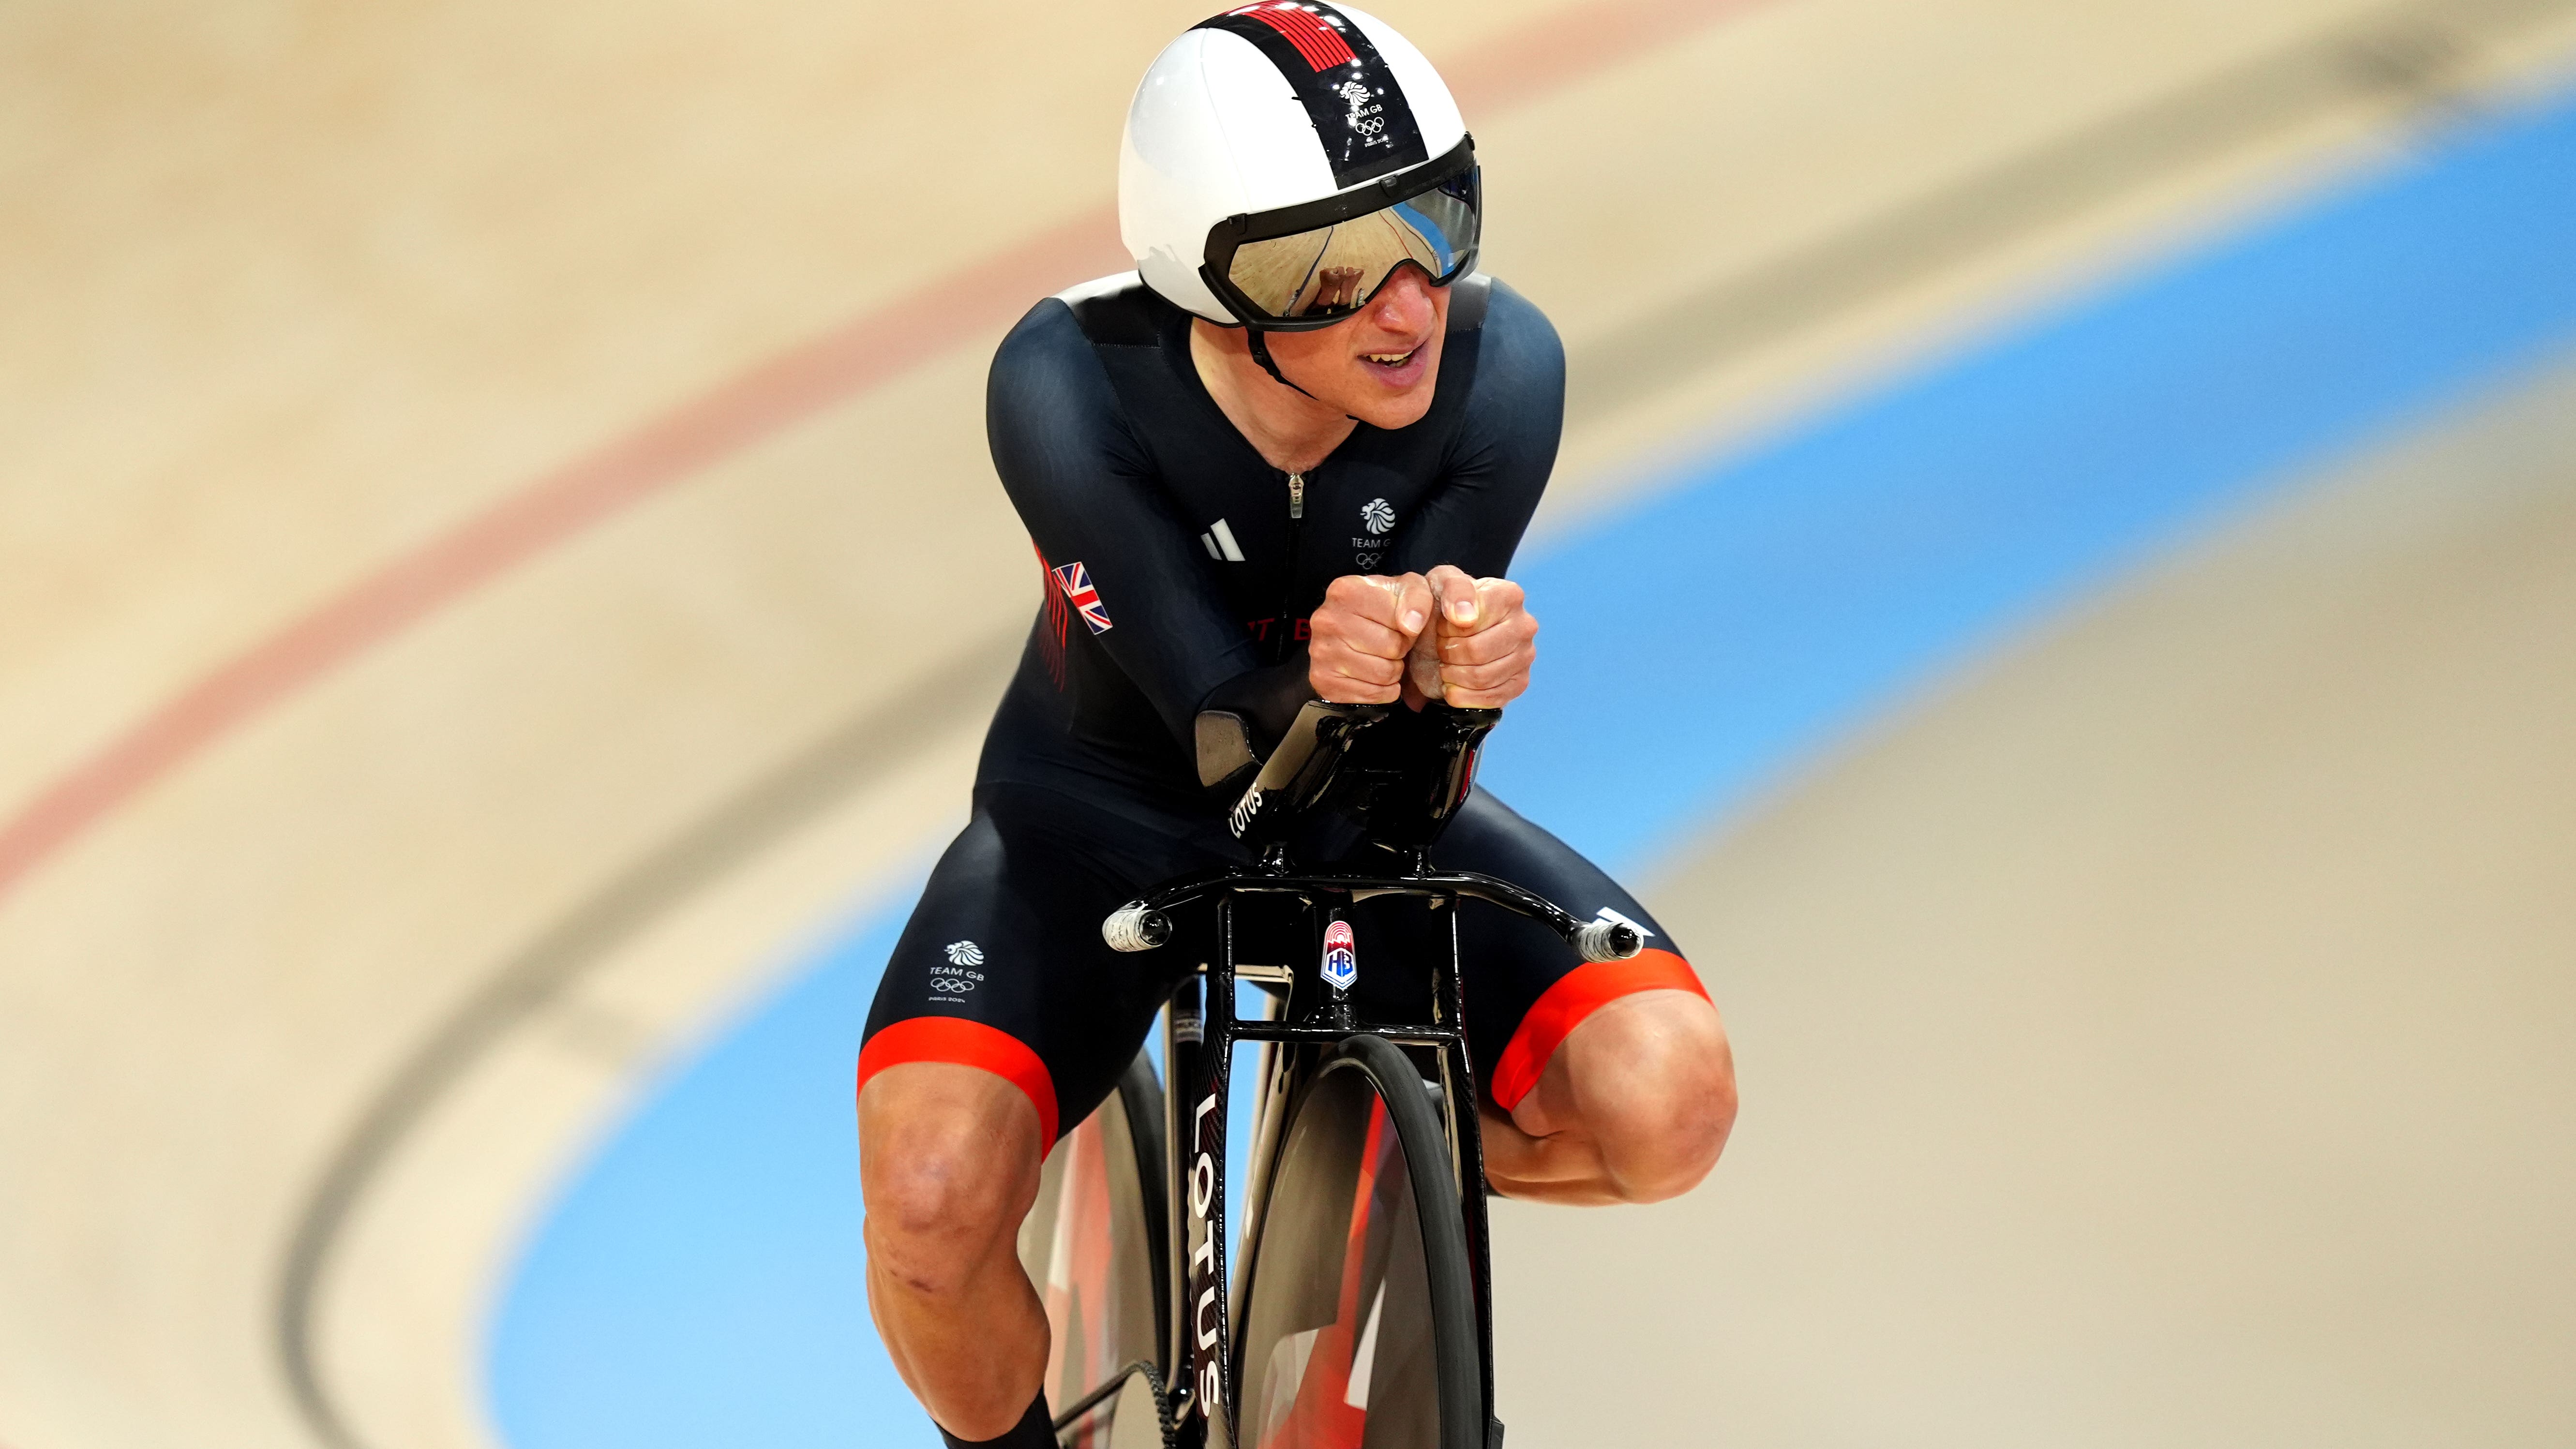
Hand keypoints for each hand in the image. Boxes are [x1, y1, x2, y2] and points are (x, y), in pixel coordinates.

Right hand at [1308, 572, 1431, 703]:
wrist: (1347, 628)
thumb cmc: (1380, 608)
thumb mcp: (1406, 588)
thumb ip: (1417, 597)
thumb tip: (1411, 625)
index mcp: (1346, 590)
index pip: (1400, 619)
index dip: (1409, 625)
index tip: (1399, 623)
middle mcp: (1327, 619)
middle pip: (1391, 647)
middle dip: (1400, 649)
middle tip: (1390, 642)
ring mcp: (1321, 651)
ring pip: (1383, 673)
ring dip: (1392, 670)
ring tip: (1382, 657)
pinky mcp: (1322, 679)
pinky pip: (1370, 694)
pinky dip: (1381, 690)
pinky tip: (1374, 676)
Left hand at [1418, 564, 1535, 707]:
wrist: (1445, 635)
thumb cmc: (1445, 607)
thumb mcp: (1440, 583)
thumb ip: (1452, 589)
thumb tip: (1465, 617)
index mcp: (1509, 595)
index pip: (1473, 621)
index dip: (1448, 629)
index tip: (1441, 628)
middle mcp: (1525, 624)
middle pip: (1478, 651)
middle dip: (1449, 654)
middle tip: (1440, 649)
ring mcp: (1526, 655)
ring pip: (1482, 677)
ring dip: (1453, 675)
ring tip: (1445, 666)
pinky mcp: (1521, 682)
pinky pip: (1490, 698)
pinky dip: (1464, 696)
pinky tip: (1453, 686)